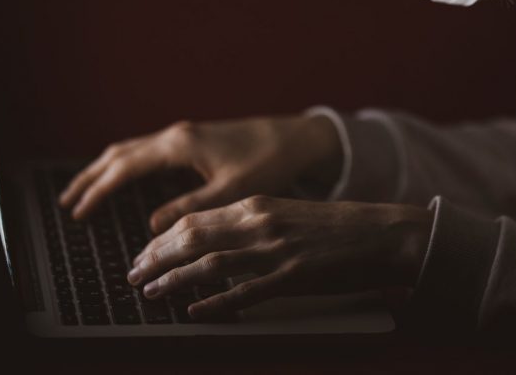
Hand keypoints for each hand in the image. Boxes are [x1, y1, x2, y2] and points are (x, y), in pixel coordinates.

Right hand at [57, 115, 341, 232]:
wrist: (298, 138)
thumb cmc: (269, 162)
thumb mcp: (231, 191)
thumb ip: (190, 208)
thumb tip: (152, 225)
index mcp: (181, 145)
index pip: (125, 167)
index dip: (99, 191)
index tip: (78, 213)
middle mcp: (177, 135)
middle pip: (120, 154)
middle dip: (91, 177)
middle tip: (67, 203)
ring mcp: (184, 134)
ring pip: (131, 149)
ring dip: (105, 169)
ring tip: (84, 191)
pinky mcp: (194, 140)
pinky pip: (147, 150)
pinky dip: (126, 164)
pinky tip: (123, 178)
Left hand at [125, 195, 432, 320]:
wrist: (381, 234)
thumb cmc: (336, 227)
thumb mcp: (287, 213)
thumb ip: (251, 224)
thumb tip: (213, 242)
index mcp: (258, 204)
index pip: (194, 219)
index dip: (161, 238)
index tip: (143, 252)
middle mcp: (260, 223)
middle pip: (191, 239)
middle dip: (154, 257)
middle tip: (133, 273)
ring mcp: (274, 251)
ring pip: (208, 264)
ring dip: (172, 280)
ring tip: (150, 292)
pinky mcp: (290, 278)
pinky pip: (242, 293)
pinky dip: (212, 303)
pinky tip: (193, 311)